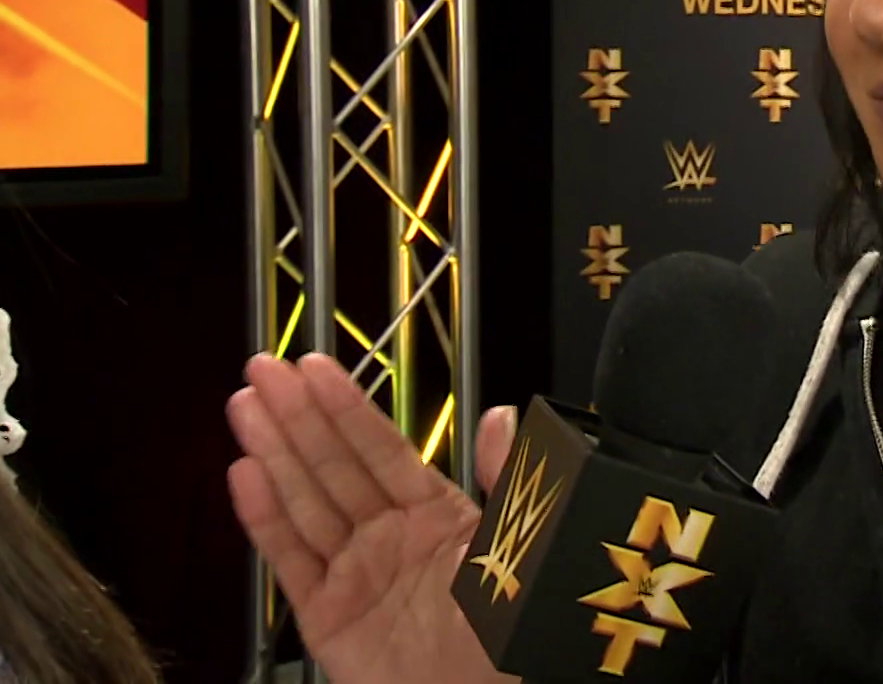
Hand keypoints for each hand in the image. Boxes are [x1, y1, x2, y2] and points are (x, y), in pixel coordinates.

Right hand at [226, 353, 518, 683]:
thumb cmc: (518, 628)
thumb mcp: (526, 541)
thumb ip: (509, 478)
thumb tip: (501, 415)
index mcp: (440, 515)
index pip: (383, 448)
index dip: (347, 406)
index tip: (313, 367)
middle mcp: (393, 539)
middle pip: (335, 467)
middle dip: (297, 418)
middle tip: (262, 371)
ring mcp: (358, 576)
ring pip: (306, 504)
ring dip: (274, 454)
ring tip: (245, 408)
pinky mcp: (330, 620)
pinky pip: (292, 562)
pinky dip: (266, 520)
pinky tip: (245, 476)